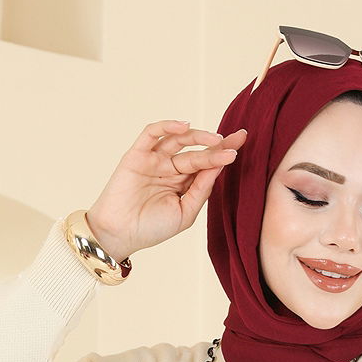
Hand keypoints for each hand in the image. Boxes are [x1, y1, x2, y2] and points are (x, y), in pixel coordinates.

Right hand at [85, 120, 248, 261]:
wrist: (120, 234)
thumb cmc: (151, 228)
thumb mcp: (185, 212)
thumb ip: (201, 190)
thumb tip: (218, 167)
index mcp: (183, 184)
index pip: (207, 165)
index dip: (223, 154)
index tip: (241, 143)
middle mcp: (170, 169)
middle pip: (197, 152)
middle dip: (217, 145)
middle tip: (236, 140)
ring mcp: (154, 160)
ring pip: (178, 140)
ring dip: (197, 136)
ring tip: (215, 139)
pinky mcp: (137, 155)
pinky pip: (152, 133)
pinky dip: (167, 126)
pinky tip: (184, 126)